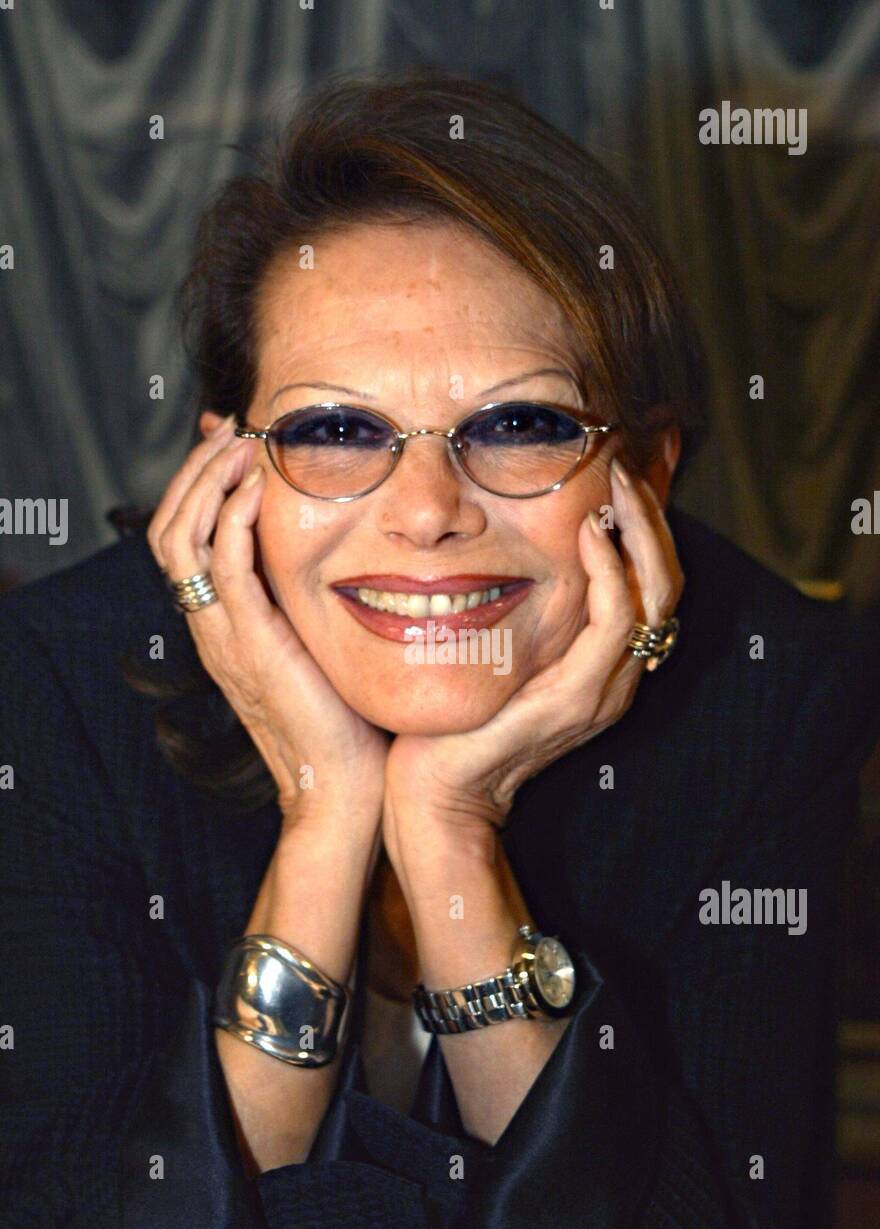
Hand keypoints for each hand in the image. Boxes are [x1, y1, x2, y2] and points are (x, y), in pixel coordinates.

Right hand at [148, 414, 389, 828]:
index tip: (235, 440)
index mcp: (222, 624)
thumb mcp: (321, 646)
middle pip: (169, 526)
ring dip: (209, 479)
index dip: (199, 483)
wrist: (342, 789)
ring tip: (243, 440)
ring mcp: (224, 634)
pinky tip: (262, 484)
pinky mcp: (251, 644)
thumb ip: (314, 601)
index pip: (184, 536)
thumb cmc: (345, 721)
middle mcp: (211, 625)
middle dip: (197, 468)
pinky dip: (235, 517)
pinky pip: (224, 566)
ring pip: (182, 537)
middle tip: (234, 426)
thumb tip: (348, 557)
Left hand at [383, 461, 683, 849]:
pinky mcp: (578, 699)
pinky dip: (610, 571)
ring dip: (639, 531)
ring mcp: (603, 691)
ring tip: (613, 485)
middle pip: (667, 582)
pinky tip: (588, 534)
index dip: (646, 527)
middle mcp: (617, 678)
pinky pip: (616, 623)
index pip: (652, 583)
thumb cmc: (453, 719)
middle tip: (622, 467)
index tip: (617, 475)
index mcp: (603, 665)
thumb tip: (513, 545)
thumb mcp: (494, 648)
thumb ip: (519, 608)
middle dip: (651, 517)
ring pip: (656, 595)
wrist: (435, 792)